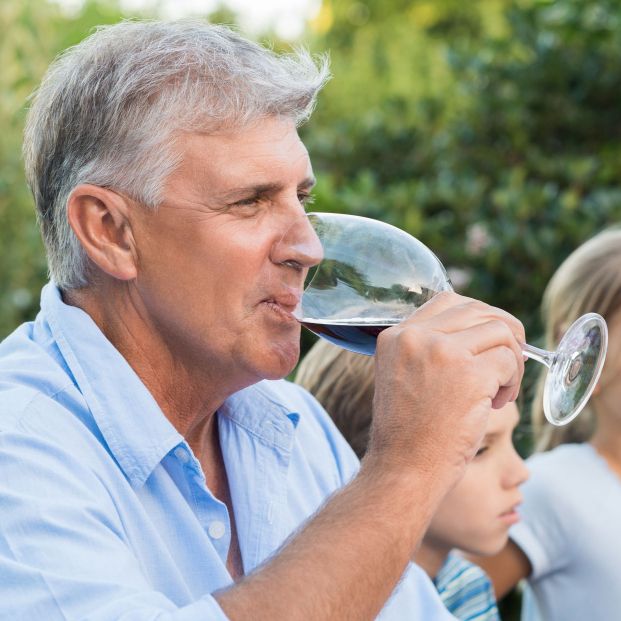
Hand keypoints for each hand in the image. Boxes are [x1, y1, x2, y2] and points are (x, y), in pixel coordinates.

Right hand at [366, 291, 524, 485]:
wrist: (403, 470)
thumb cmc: (409, 432)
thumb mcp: (404, 376)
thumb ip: (429, 348)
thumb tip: (482, 327)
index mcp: (397, 335)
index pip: (448, 301)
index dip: (478, 318)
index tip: (489, 343)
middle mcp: (416, 336)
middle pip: (479, 310)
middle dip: (504, 334)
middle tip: (506, 364)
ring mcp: (442, 352)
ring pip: (500, 331)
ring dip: (511, 360)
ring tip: (498, 391)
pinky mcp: (469, 374)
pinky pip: (510, 361)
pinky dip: (513, 382)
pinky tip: (496, 404)